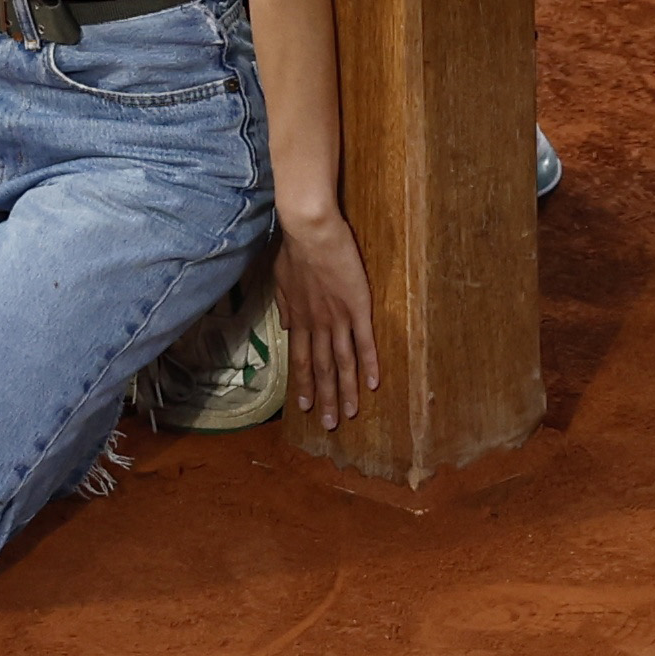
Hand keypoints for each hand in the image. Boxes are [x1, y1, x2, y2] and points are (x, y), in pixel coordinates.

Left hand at [273, 206, 380, 429]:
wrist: (310, 231)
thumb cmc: (294, 249)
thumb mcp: (281, 279)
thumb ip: (285, 306)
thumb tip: (287, 327)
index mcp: (299, 318)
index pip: (301, 360)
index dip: (303, 384)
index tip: (303, 407)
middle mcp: (317, 325)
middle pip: (321, 369)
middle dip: (325, 398)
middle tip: (329, 424)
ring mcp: (338, 318)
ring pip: (342, 362)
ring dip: (346, 390)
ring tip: (350, 414)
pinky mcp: (358, 307)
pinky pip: (364, 341)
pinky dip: (369, 363)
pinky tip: (374, 383)